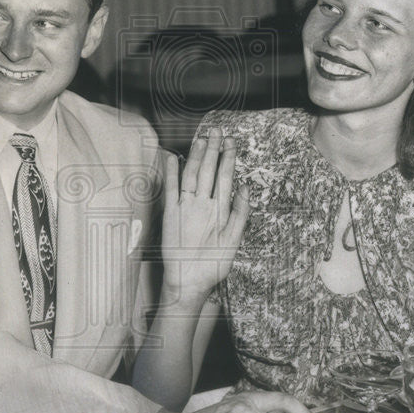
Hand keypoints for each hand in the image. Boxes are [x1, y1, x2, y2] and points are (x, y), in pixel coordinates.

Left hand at [161, 127, 249, 301]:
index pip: (225, 177)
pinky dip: (171, 172)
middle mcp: (202, 205)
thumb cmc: (213, 264)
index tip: (231, 141)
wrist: (188, 282)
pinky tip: (173, 157)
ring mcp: (185, 208)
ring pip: (192, 175)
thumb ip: (241, 212)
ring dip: (197, 155)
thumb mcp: (234, 240)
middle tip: (217, 130)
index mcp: (219, 211)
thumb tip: (245, 186)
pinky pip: (170, 189)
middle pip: (208, 171)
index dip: (228, 157)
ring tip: (202, 138)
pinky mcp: (169, 214)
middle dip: (213, 149)